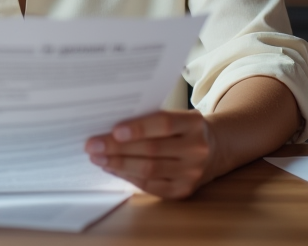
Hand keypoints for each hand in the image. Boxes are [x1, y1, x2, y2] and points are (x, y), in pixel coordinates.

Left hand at [85, 109, 218, 199]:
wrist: (215, 149)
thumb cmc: (184, 129)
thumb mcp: (177, 116)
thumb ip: (150, 119)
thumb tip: (110, 128)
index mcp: (194, 123)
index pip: (164, 124)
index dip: (138, 128)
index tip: (114, 130)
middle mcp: (196, 149)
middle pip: (152, 149)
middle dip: (117, 148)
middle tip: (92, 145)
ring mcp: (192, 172)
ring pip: (149, 169)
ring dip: (118, 164)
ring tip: (98, 158)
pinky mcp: (184, 190)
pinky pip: (151, 185)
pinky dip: (128, 177)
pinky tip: (112, 168)